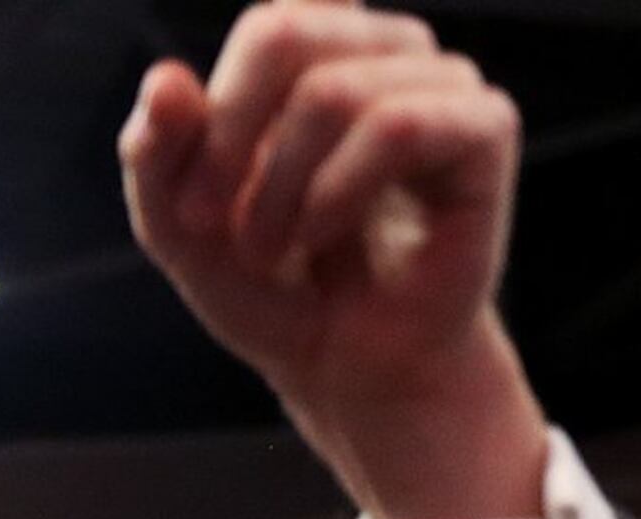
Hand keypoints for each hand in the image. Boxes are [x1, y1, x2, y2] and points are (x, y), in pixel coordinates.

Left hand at [121, 0, 544, 518]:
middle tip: (213, 225)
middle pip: (286, 35)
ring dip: (281, 191)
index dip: (213, 112)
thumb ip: (155, 152)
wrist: (341, 364)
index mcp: (319, 49)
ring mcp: (444, 82)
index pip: (264, 25)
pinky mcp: (485, 128)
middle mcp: (386, 48)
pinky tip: (325, 238)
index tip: (194, 198)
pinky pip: (398, 128)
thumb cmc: (271, 284)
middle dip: (229, 143)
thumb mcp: (181, 225)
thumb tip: (165, 79)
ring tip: (277, 249)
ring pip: (333, 93)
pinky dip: (340, 194)